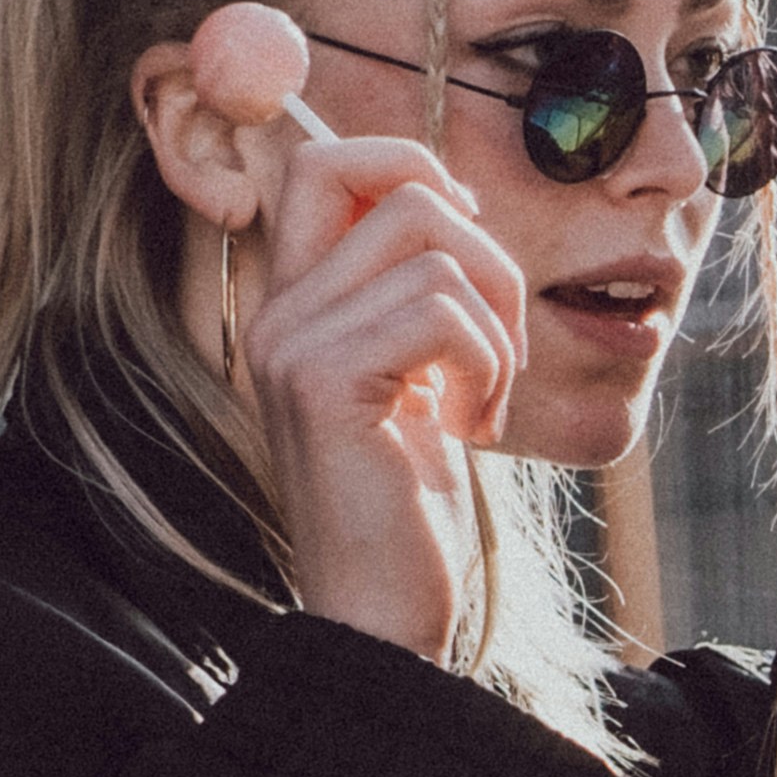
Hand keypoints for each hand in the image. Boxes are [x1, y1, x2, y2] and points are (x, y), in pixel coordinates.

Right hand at [224, 124, 528, 656]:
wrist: (383, 615)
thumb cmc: (410, 506)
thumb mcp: (417, 378)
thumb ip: (414, 295)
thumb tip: (454, 204)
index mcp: (295, 303)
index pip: (325, 161)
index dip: (410, 167)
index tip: (468, 245)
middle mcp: (278, 312)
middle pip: (400, 191)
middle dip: (488, 259)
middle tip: (498, 346)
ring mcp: (292, 344)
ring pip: (436, 251)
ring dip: (498, 329)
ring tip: (483, 403)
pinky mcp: (323, 384)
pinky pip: (440, 312)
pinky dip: (486, 365)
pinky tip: (471, 428)